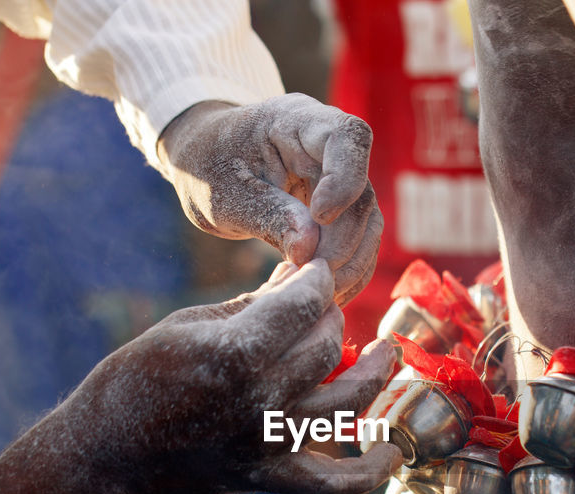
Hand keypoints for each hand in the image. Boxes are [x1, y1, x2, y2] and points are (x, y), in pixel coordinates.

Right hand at [56, 260, 400, 493]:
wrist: (110, 449)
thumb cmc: (141, 375)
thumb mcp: (192, 323)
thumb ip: (255, 304)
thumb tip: (299, 273)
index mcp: (236, 354)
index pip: (305, 304)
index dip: (316, 280)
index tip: (313, 272)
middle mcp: (261, 400)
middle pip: (328, 345)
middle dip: (331, 316)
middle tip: (322, 309)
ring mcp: (270, 443)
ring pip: (347, 403)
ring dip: (375, 373)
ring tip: (386, 351)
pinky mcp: (270, 478)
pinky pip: (333, 483)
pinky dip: (369, 472)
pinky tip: (393, 451)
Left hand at [157, 94, 382, 302]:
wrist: (206, 162)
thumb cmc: (209, 166)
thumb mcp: (224, 193)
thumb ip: (266, 216)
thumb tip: (308, 249)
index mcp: (297, 120)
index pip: (347, 138)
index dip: (344, 181)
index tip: (319, 218)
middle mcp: (328, 146)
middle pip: (361, 194)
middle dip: (341, 243)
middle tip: (310, 277)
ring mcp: (338, 177)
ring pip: (368, 223)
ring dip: (351, 263)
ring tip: (320, 292)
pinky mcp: (341, 208)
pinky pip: (359, 240)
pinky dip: (348, 269)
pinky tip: (326, 291)